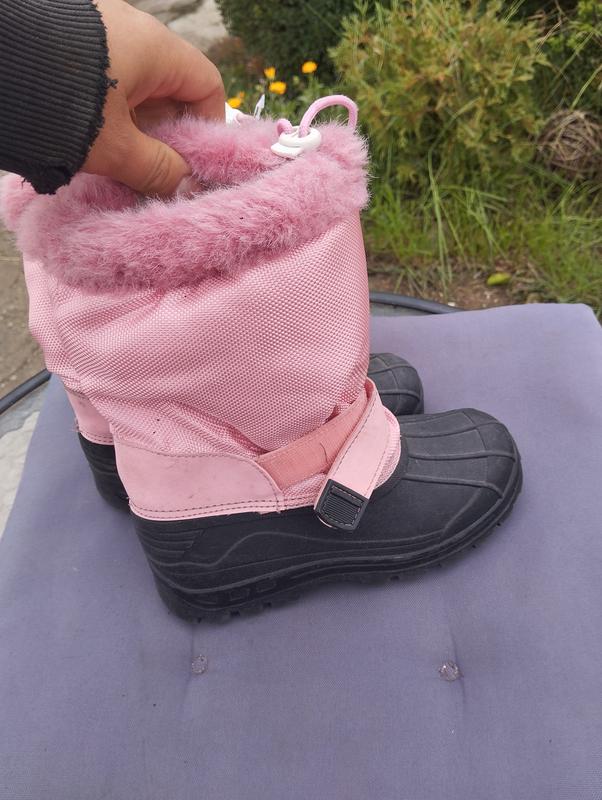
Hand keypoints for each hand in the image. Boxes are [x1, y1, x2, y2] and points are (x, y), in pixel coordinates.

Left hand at [84, 0, 224, 195]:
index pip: (206, 83)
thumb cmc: (60, 105)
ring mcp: (95, 33)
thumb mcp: (115, 147)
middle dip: (165, 136)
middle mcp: (129, 30)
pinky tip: (89, 143)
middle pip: (169, 88)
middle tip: (152, 174)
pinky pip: (103, 82)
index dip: (207, 127)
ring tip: (117, 165)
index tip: (193, 163)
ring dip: (133, 130)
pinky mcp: (66, 43)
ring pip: (133, 88)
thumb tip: (185, 185)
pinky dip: (105, 114)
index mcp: (155, 46)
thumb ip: (158, 169)